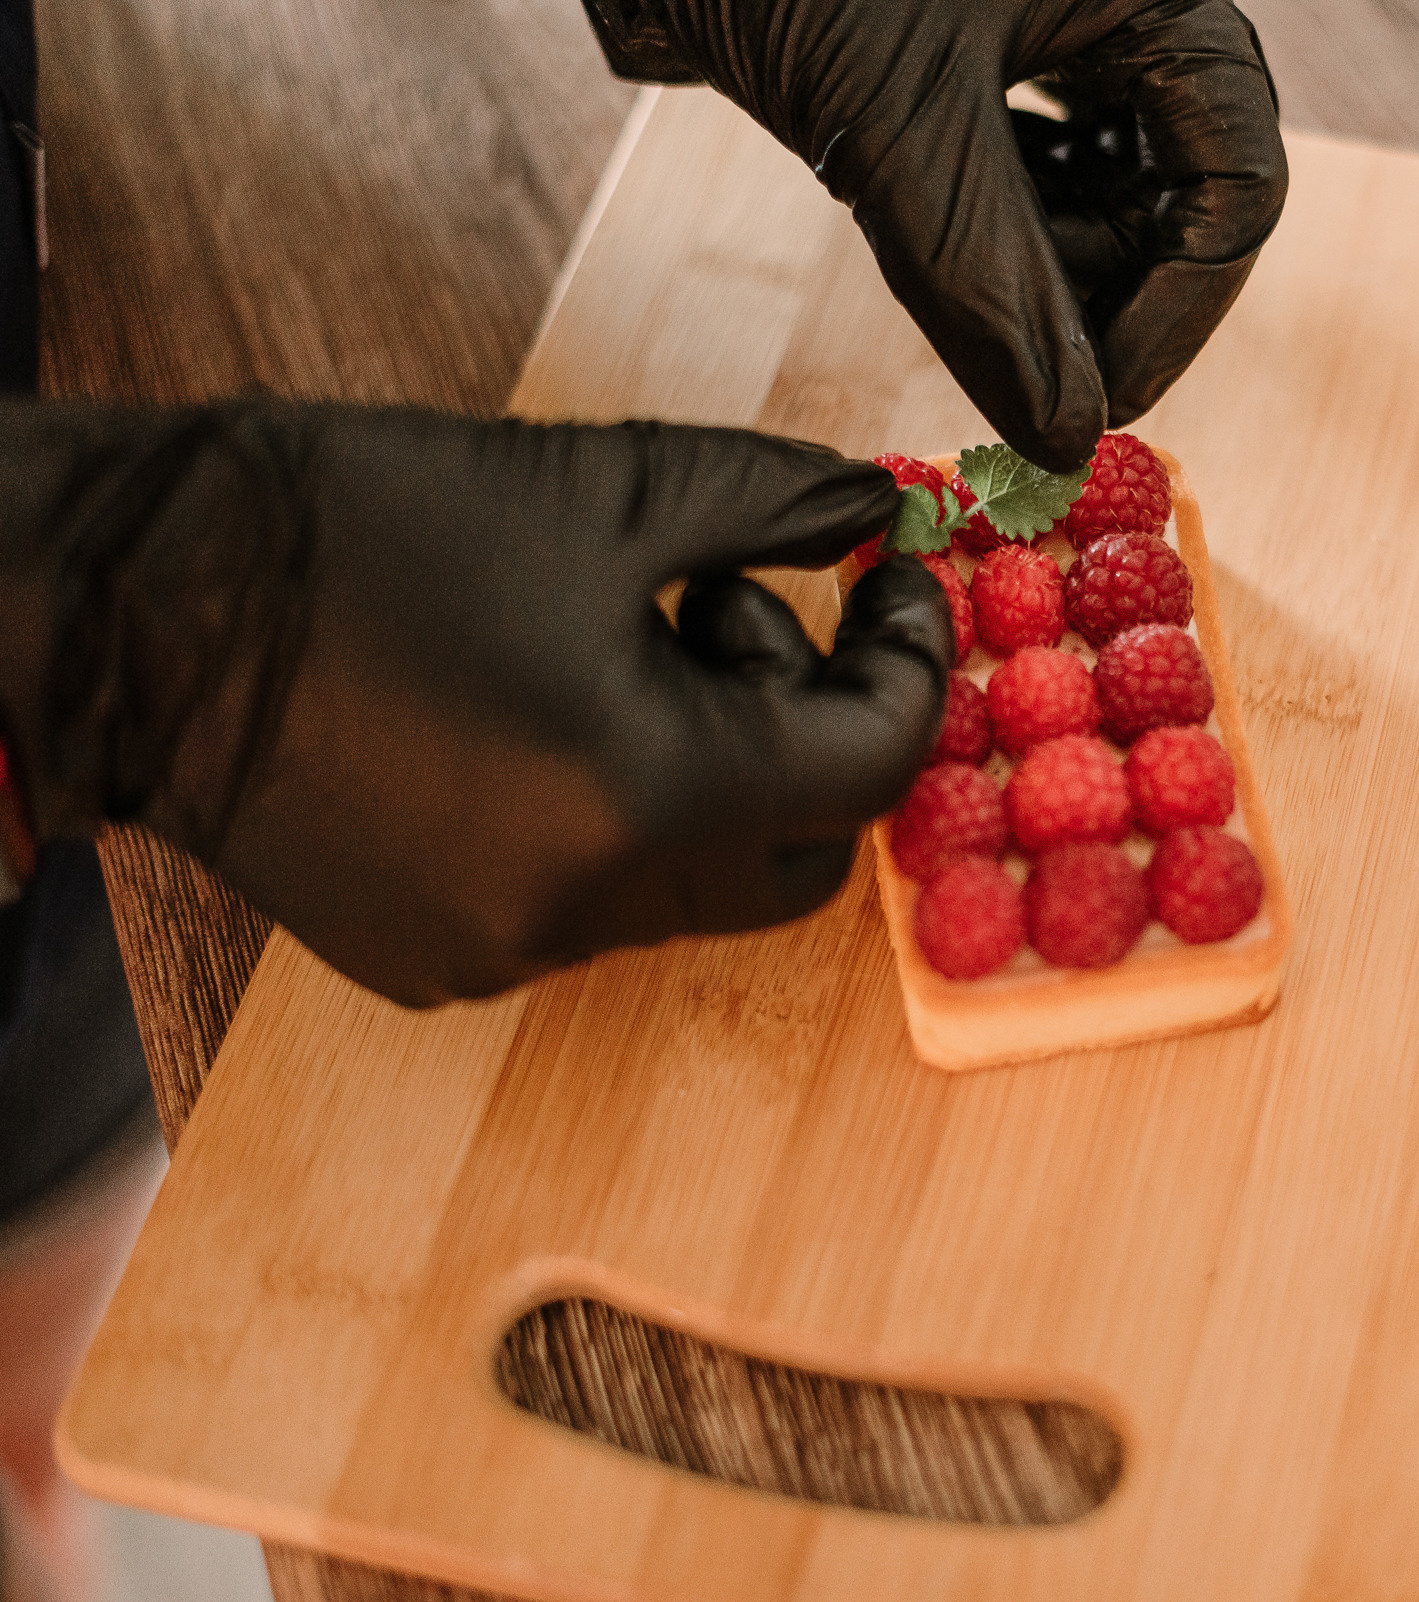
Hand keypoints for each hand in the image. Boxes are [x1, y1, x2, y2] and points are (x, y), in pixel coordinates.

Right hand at [0, 399, 951, 1005]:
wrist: (120, 610)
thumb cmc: (354, 526)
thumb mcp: (603, 487)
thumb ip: (776, 504)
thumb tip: (878, 515)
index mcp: (646, 795)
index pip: (870, 767)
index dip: (911, 665)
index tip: (892, 582)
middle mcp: (587, 908)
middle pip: (802, 854)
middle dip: (810, 733)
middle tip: (739, 611)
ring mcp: (505, 952)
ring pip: (694, 885)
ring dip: (705, 768)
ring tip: (616, 637)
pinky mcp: (437, 962)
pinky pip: (589, 906)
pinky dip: (613, 818)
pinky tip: (534, 712)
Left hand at [591, 0, 1286, 471]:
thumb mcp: (900, 129)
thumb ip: (991, 286)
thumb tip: (1067, 435)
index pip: (1239, 177)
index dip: (1183, 307)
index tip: (1103, 400)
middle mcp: (1122, 3)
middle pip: (1184, 187)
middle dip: (1117, 290)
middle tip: (1039, 371)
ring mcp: (1056, 20)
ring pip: (1107, 180)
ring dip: (1056, 266)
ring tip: (978, 298)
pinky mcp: (984, 44)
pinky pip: (1036, 158)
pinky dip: (1004, 225)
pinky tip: (948, 248)